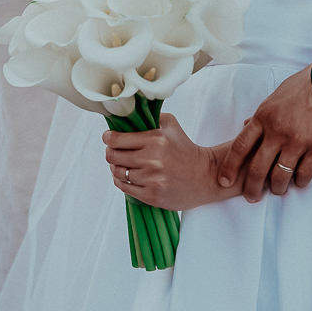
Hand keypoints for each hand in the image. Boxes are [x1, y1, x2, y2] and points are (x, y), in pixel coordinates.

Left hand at [105, 114, 219, 210]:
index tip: (108, 137)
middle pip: (113, 157)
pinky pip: (124, 188)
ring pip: (117, 173)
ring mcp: (152, 179)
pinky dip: (121, 181)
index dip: (108, 138)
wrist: (203, 176)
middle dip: (110, 152)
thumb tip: (128, 115)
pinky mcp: (152, 195)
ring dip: (116, 168)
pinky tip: (127, 176)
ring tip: (121, 164)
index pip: (117, 139)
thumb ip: (150, 117)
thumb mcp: (171, 125)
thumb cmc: (184, 148)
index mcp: (156, 139)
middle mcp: (152, 160)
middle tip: (113, 151)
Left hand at [217, 65, 311, 201]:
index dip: (230, 167)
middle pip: (257, 168)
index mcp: (264, 117)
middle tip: (251, 196)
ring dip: (276, 188)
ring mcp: (297, 141)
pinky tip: (298, 180)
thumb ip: (261, 115)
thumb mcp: (274, 97)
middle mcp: (277, 131)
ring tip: (277, 189)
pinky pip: (303, 175)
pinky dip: (299, 181)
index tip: (224, 180)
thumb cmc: (302, 88)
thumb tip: (246, 126)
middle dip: (251, 188)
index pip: (240, 147)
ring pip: (280, 177)